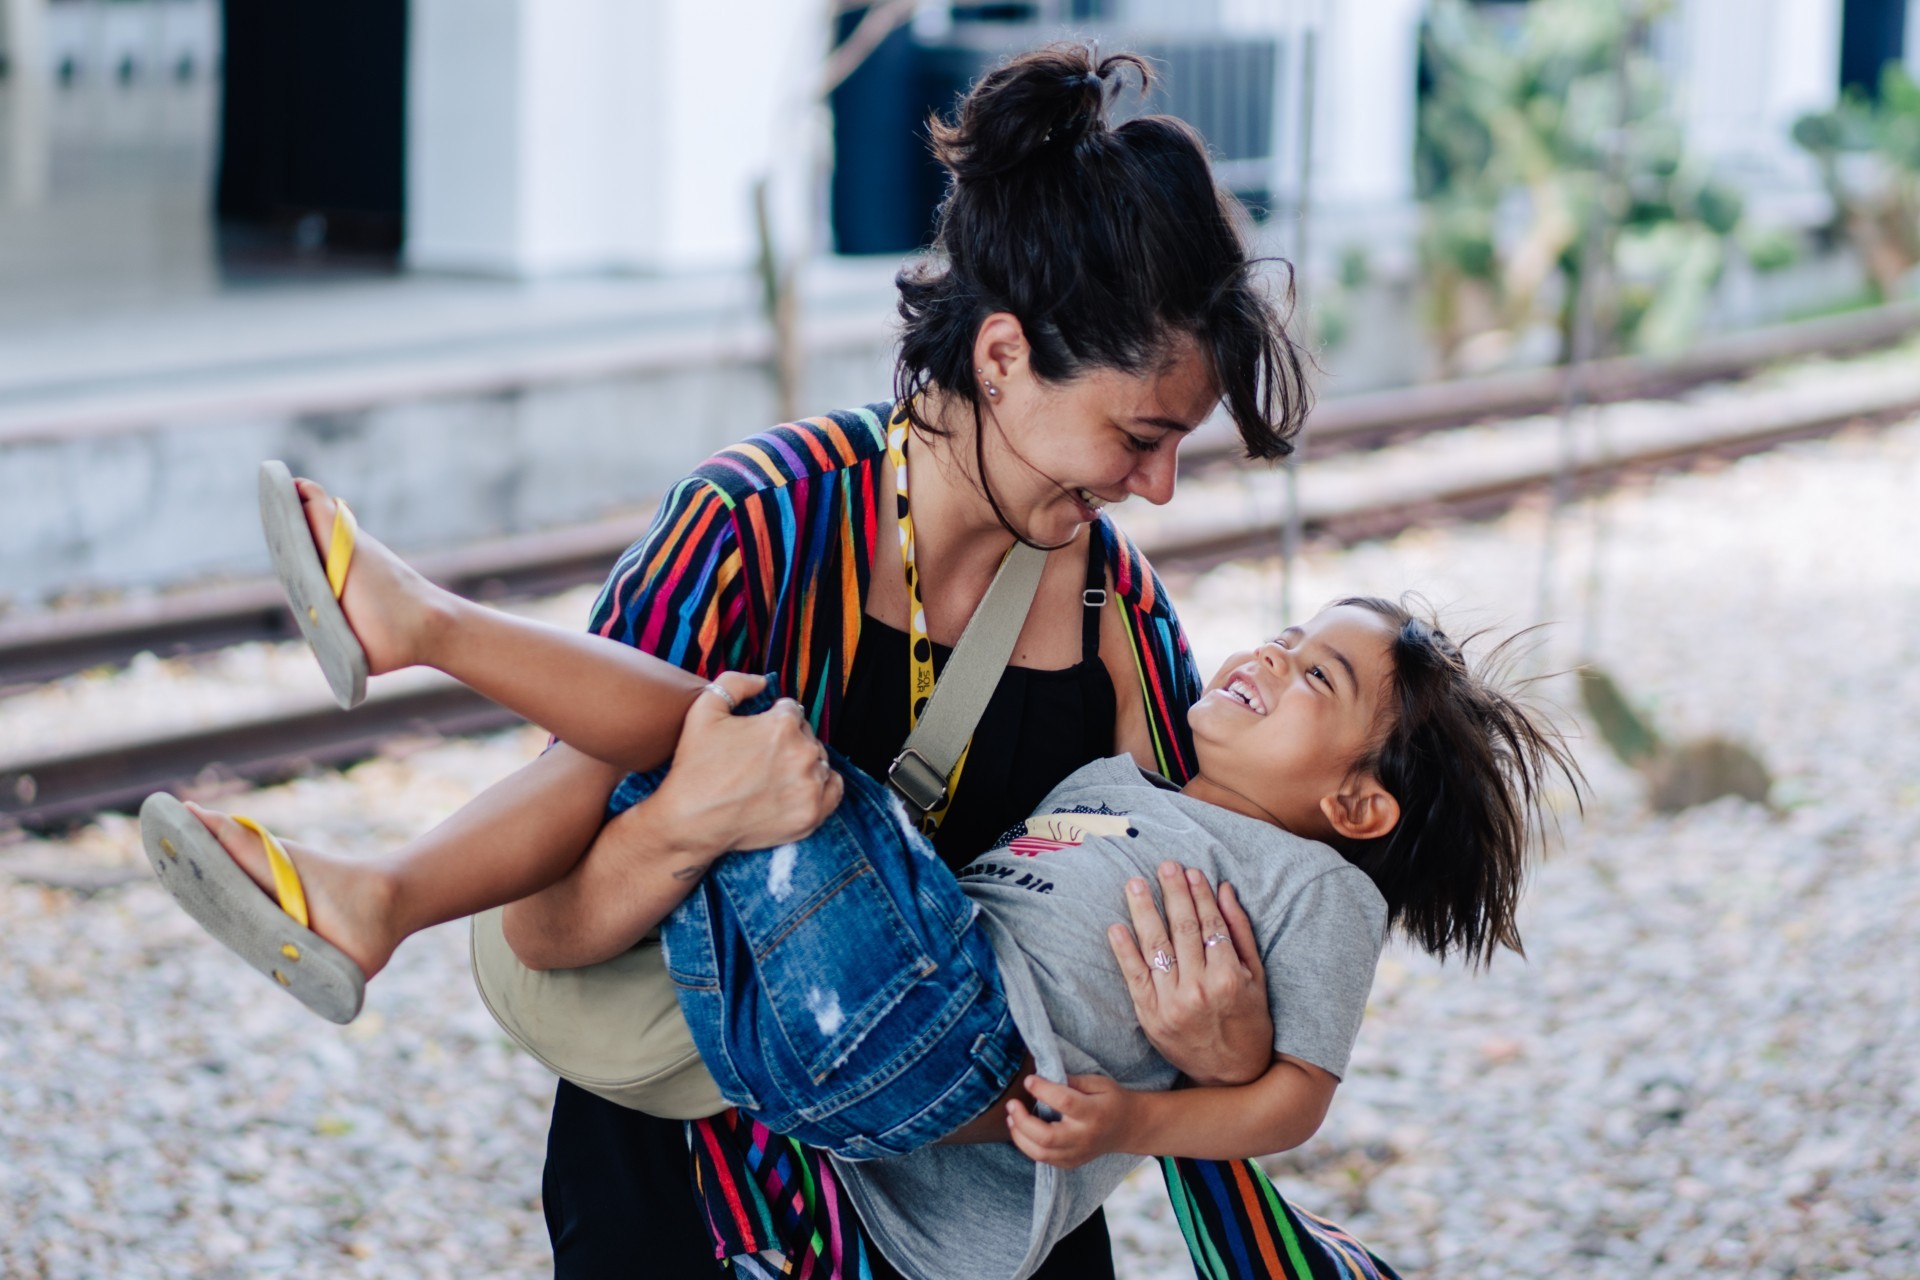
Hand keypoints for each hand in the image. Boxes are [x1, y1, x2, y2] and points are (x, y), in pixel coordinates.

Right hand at [646, 671, 842, 858]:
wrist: (691, 821)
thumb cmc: (695, 766)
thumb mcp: (704, 709)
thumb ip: (735, 683)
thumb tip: (762, 682)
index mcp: (783, 725)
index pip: (791, 711)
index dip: (772, 719)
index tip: (757, 735)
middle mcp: (804, 753)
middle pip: (807, 736)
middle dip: (788, 741)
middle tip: (761, 758)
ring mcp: (810, 786)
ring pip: (819, 762)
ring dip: (803, 764)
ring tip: (775, 775)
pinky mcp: (811, 814)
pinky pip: (833, 790)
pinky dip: (822, 786)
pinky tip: (801, 786)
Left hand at [1005, 1075, 1140, 1168]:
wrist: (1129, 1128)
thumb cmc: (1112, 1100)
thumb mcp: (1100, 1082)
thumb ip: (1074, 1081)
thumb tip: (1046, 1076)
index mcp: (1094, 1113)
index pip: (1064, 1102)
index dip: (1043, 1090)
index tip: (1029, 1080)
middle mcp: (1084, 1137)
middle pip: (1047, 1136)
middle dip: (1023, 1121)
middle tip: (1012, 1104)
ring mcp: (1078, 1153)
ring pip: (1041, 1153)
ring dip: (1020, 1136)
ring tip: (1011, 1118)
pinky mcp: (1071, 1162)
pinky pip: (1044, 1160)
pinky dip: (1028, 1146)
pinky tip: (1021, 1131)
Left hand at [1108, 862, 1272, 1085]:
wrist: (1232, 1076)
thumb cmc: (1250, 1022)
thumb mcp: (1257, 978)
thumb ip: (1240, 932)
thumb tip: (1225, 889)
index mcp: (1229, 977)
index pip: (1210, 925)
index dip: (1199, 895)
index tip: (1191, 871)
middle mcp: (1199, 989)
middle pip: (1183, 930)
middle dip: (1172, 893)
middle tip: (1163, 866)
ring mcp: (1172, 1004)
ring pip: (1156, 947)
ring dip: (1144, 911)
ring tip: (1135, 884)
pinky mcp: (1151, 1017)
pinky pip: (1134, 977)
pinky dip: (1124, 951)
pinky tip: (1117, 926)